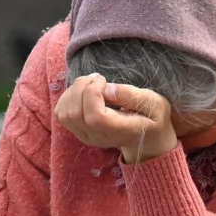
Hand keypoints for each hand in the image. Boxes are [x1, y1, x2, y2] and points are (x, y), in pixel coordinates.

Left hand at [55, 74, 178, 164]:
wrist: (147, 137)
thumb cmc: (153, 117)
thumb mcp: (154, 103)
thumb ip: (131, 95)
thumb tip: (107, 89)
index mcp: (119, 131)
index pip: (94, 117)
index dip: (93, 93)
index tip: (104, 80)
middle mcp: (98, 137)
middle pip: (74, 113)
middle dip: (81, 87)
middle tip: (97, 78)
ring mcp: (86, 137)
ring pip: (64, 113)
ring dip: (73, 91)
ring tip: (91, 84)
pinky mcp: (78, 132)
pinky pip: (61, 114)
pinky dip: (67, 98)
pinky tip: (83, 92)